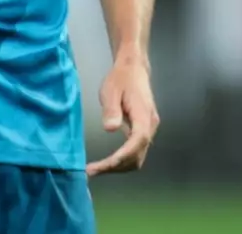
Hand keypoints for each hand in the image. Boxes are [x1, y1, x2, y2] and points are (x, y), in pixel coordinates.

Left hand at [86, 53, 158, 176]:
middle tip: (92, 171)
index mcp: (144, 116)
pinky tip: (107, 162)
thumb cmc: (121, 78)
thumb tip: (110, 128)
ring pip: (137, 157)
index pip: (138, 141)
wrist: (133, 69)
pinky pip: (135, 151)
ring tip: (96, 170)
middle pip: (137, 155)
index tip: (107, 165)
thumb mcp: (111, 90)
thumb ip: (111, 109)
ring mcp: (148, 129)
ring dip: (119, 167)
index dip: (123, 156)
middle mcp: (150, 126)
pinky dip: (122, 160)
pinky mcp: (143, 130)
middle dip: (116, 167)